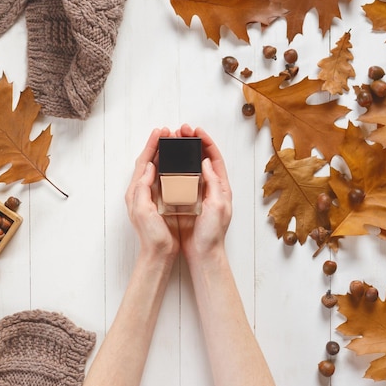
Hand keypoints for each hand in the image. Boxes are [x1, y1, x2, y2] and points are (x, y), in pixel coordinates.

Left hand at [125, 127, 179, 262]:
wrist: (158, 253)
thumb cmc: (151, 236)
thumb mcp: (142, 211)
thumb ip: (143, 188)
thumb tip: (149, 167)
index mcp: (135, 192)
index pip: (143, 162)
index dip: (151, 146)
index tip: (160, 132)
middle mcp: (141, 191)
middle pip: (148, 161)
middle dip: (157, 146)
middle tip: (167, 132)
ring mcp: (151, 196)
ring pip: (156, 168)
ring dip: (163, 154)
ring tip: (172, 142)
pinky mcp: (160, 202)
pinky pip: (164, 179)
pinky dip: (169, 167)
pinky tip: (177, 163)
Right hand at [176, 124, 231, 264]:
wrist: (203, 254)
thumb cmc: (213, 233)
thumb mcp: (218, 205)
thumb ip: (213, 183)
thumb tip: (205, 161)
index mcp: (221, 187)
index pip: (214, 158)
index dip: (206, 142)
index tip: (195, 131)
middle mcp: (209, 187)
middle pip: (200, 158)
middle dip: (192, 143)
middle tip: (180, 131)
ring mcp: (196, 194)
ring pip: (188, 167)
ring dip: (180, 153)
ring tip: (172, 141)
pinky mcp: (184, 201)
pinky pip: (177, 180)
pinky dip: (171, 169)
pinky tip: (164, 162)